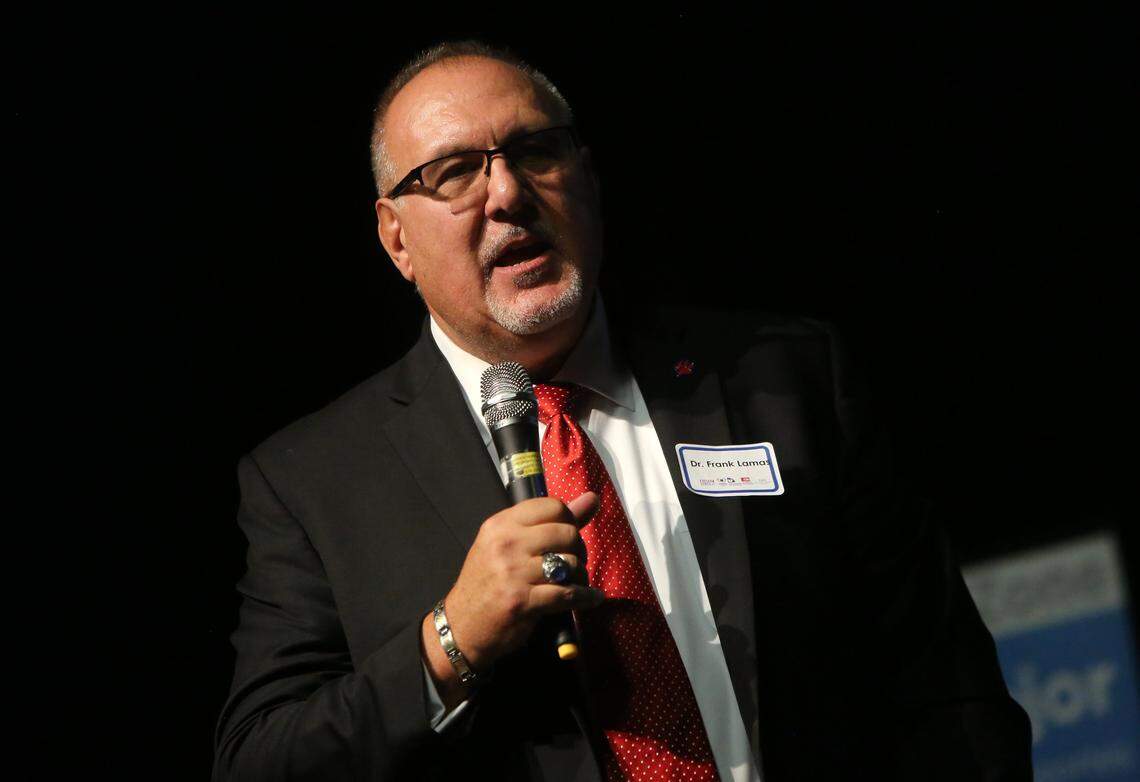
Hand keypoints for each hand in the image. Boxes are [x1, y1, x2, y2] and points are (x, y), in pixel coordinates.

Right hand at [421, 493, 603, 700]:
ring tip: (574, 582)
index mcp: (501, 524)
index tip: (566, 537)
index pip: (552, 506)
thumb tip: (592, 498)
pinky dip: (585, 597)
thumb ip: (551, 521)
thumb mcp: (508, 544)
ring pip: (570, 563)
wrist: (462, 626)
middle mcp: (506, 544)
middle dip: (578, 549)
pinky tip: (591, 598)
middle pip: (566, 533)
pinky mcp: (522, 601)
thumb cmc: (488, 582)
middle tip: (572, 563)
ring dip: (580, 576)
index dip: (569, 521)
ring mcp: (513, 573)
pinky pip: (568, 593)